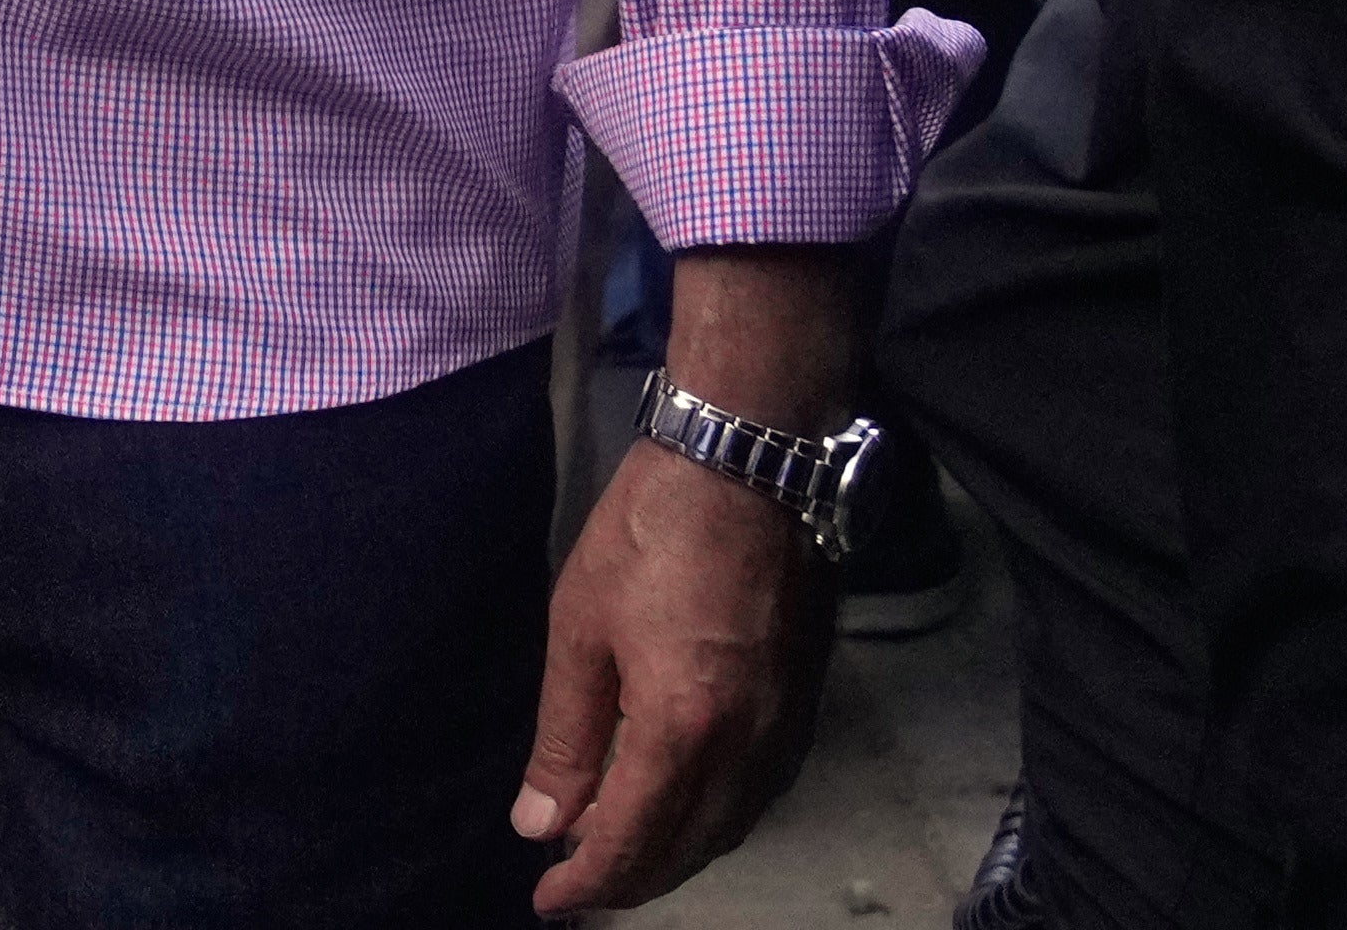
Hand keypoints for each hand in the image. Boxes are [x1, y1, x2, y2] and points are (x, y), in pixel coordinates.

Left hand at [523, 254, 843, 908]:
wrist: (752, 460)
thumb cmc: (651, 530)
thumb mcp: (580, 626)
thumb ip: (565, 736)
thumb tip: (540, 823)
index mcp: (682, 728)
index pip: (633, 841)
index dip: (588, 881)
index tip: (550, 901)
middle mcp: (746, 746)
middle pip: (688, 850)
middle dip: (631, 878)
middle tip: (580, 885)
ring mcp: (785, 727)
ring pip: (730, 828)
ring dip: (676, 855)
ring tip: (623, 854)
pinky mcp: (805, 703)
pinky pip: (760, 793)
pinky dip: (717, 819)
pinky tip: (684, 807)